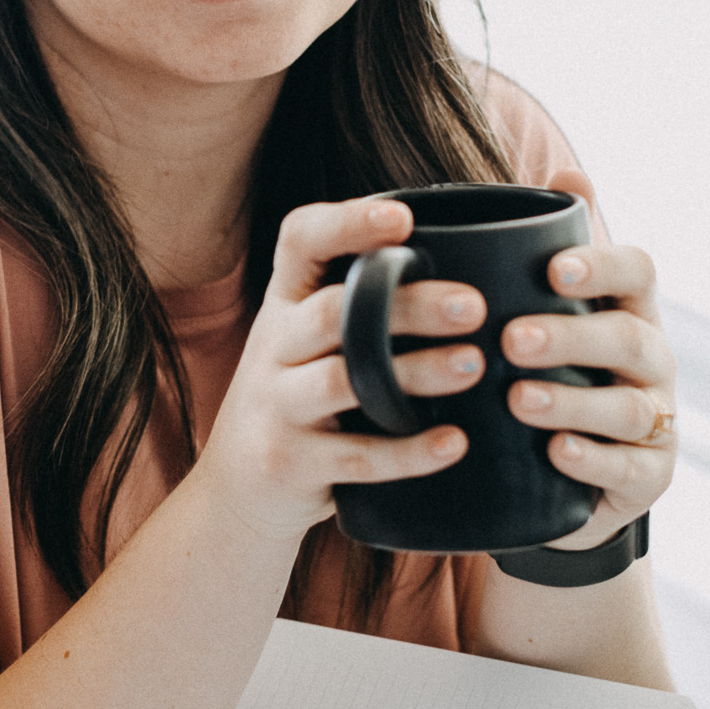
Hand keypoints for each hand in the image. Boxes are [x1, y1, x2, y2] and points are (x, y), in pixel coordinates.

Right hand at [197, 194, 487, 545]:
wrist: (235, 490)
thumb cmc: (300, 398)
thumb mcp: (308, 342)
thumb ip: (361, 307)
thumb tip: (472, 262)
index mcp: (285, 303)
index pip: (300, 240)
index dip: (347, 222)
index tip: (403, 218)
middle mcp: (274, 346)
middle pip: (335, 311)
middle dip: (407, 304)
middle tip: (474, 306)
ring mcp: (276, 405)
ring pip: (344, 381)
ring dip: (414, 371)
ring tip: (474, 366)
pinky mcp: (289, 463)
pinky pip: (355, 456)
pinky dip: (408, 452)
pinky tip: (454, 443)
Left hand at [500, 168, 675, 549]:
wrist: (569, 475)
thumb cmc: (557, 371)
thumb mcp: (551, 311)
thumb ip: (553, 245)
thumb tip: (565, 171)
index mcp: (632, 309)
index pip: (639, 272)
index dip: (602, 267)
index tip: (553, 270)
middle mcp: (654, 360)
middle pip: (629, 338)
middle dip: (571, 337)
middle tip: (512, 340)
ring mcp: (658, 421)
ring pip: (627, 406)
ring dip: (573, 402)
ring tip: (518, 400)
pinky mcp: (649, 476)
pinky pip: (628, 468)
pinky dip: (593, 459)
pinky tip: (556, 454)